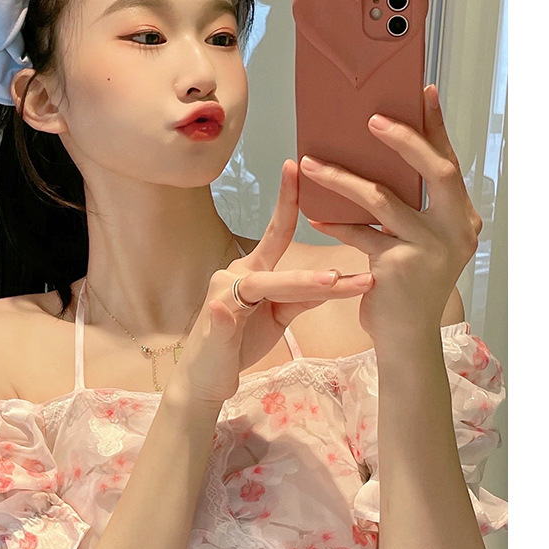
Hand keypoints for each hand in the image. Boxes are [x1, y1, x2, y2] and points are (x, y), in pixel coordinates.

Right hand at [170, 159, 373, 406]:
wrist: (206, 380)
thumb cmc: (240, 344)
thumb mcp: (279, 317)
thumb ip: (301, 296)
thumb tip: (335, 279)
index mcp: (252, 272)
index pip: (275, 233)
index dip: (288, 201)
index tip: (298, 167)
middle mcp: (235, 277)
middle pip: (273, 253)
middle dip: (303, 237)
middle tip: (341, 234)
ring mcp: (222, 300)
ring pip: (263, 285)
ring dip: (296, 283)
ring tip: (331, 282)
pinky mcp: (212, 327)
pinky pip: (221, 318)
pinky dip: (224, 315)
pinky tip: (226, 311)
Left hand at [300, 84, 482, 343]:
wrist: (406, 339)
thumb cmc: (408, 286)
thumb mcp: (419, 242)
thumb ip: (410, 207)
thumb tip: (376, 159)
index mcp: (462, 218)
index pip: (450, 163)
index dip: (436, 127)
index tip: (423, 91)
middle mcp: (456, 231)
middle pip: (435, 172)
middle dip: (405, 140)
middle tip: (372, 119)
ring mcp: (430, 250)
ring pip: (382, 199)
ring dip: (342, 178)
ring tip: (311, 163)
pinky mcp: (399, 268)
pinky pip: (360, 234)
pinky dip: (336, 223)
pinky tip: (315, 216)